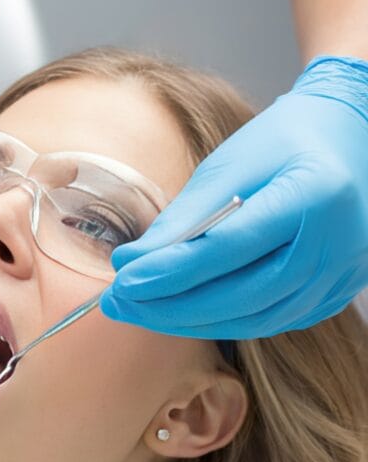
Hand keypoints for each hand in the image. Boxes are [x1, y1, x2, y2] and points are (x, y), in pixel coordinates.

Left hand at [101, 56, 367, 338]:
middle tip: (117, 304)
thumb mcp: (229, 164)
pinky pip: (269, 321)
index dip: (170, 272)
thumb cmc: (282, 142)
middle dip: (170, 305)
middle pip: (240, 295)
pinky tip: (179, 312)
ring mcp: (341, 276)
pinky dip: (220, 322)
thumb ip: (183, 217)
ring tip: (138, 310)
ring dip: (188, 321)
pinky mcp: (333, 295)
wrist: (349, 139)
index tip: (122, 282)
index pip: (228, 248)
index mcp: (313, 196)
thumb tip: (130, 264)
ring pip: (253, 319)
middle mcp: (336, 245)